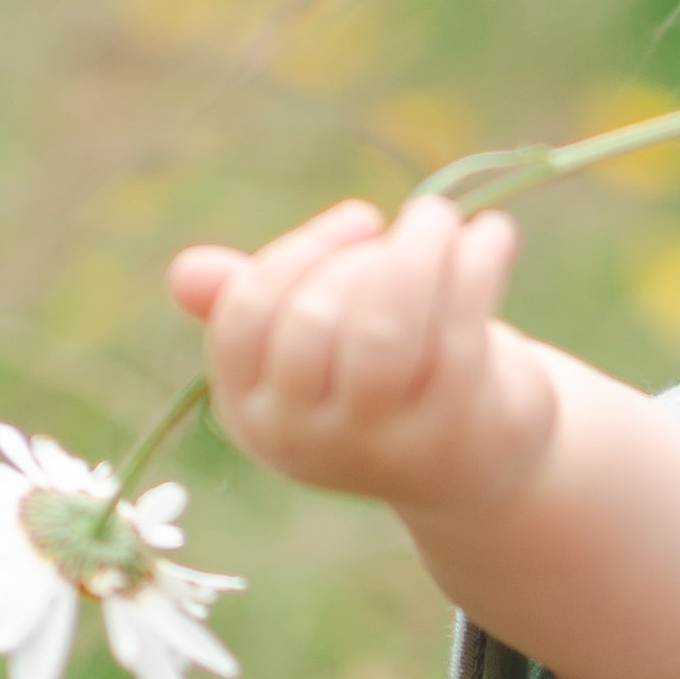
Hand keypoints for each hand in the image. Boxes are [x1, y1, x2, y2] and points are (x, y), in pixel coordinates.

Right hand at [167, 192, 551, 532]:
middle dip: (369, 253)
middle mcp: (308, 442)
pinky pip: (457, 336)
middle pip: (314, 322)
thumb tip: (185, 274)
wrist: (475, 460)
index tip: (363, 220)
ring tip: (448, 220)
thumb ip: (254, 305)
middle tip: (424, 218)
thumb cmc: (382, 378)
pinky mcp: (454, 439)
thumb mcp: (314, 345)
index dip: (304, 252)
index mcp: (255, 413)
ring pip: (383, 332)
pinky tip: (494, 237)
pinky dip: (478, 267)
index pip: (247, 318)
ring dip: (422, 251)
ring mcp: (381, 448)